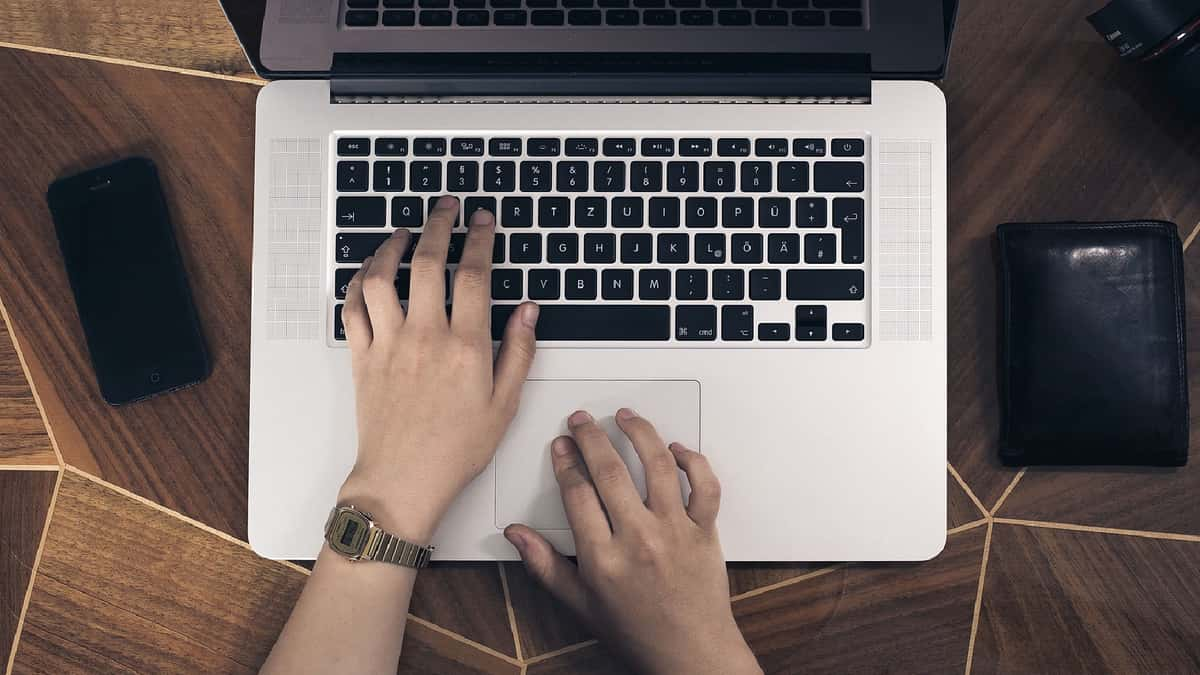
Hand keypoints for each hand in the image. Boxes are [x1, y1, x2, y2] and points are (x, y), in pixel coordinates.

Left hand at [338, 196, 538, 541]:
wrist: (404, 480)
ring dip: (391, 246)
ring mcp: (389, 344)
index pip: (474, 275)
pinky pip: (353, 307)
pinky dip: (358, 282)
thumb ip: (519, 352)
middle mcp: (425, 337)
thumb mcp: (504, 404)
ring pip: (382, 277)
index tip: (482, 220)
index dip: (479, 239)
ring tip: (404, 232)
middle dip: (439, 225)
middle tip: (446, 207)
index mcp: (466, 347)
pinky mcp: (362, 357)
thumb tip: (529, 311)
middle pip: (428, 262)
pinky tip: (369, 272)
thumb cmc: (455, 450)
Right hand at [504, 409, 761, 674]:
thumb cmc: (638, 632)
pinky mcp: (705, 531)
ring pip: (658, 466)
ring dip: (639, 433)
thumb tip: (517, 535)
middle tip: (582, 421)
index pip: (577, 492)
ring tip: (625, 417)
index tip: (561, 445)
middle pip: (610, 470)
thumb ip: (545, 565)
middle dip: (591, 437)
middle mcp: (639, 539)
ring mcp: (675, 532)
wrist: (690, 655)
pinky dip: (693, 461)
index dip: (565, 461)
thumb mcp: (580, 605)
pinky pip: (704, 486)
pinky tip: (676, 449)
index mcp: (603, 558)